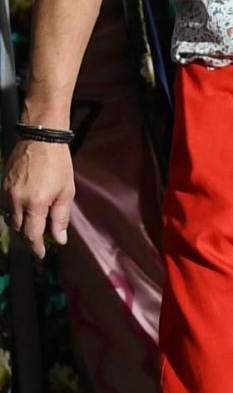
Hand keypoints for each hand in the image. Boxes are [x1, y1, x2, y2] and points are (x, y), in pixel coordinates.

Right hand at [1, 140, 75, 258]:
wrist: (41, 138)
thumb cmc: (58, 164)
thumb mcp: (66, 192)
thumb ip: (60, 218)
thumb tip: (60, 240)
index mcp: (35, 204)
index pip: (32, 235)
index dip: (36, 247)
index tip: (41, 254)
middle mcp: (16, 200)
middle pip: (18, 229)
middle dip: (28, 238)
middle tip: (39, 242)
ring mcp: (6, 192)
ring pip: (9, 219)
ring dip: (20, 226)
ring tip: (32, 227)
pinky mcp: (2, 185)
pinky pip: (5, 207)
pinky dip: (13, 213)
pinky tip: (23, 211)